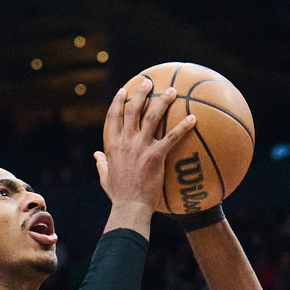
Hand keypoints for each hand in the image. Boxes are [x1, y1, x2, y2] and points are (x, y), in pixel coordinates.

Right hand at [95, 79, 196, 211]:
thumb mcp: (105, 176)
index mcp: (112, 145)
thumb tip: (96, 154)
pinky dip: (183, 126)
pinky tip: (193, 118)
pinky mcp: (155, 156)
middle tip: (148, 82)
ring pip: (152, 117)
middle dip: (140, 93)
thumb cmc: (118, 194)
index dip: (118, 101)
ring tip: (172, 91)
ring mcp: (140, 148)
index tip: (124, 90)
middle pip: (132, 110)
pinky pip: (172, 137)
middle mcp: (125, 142)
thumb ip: (101, 162)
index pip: (113, 117)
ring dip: (163, 102)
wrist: (129, 207)